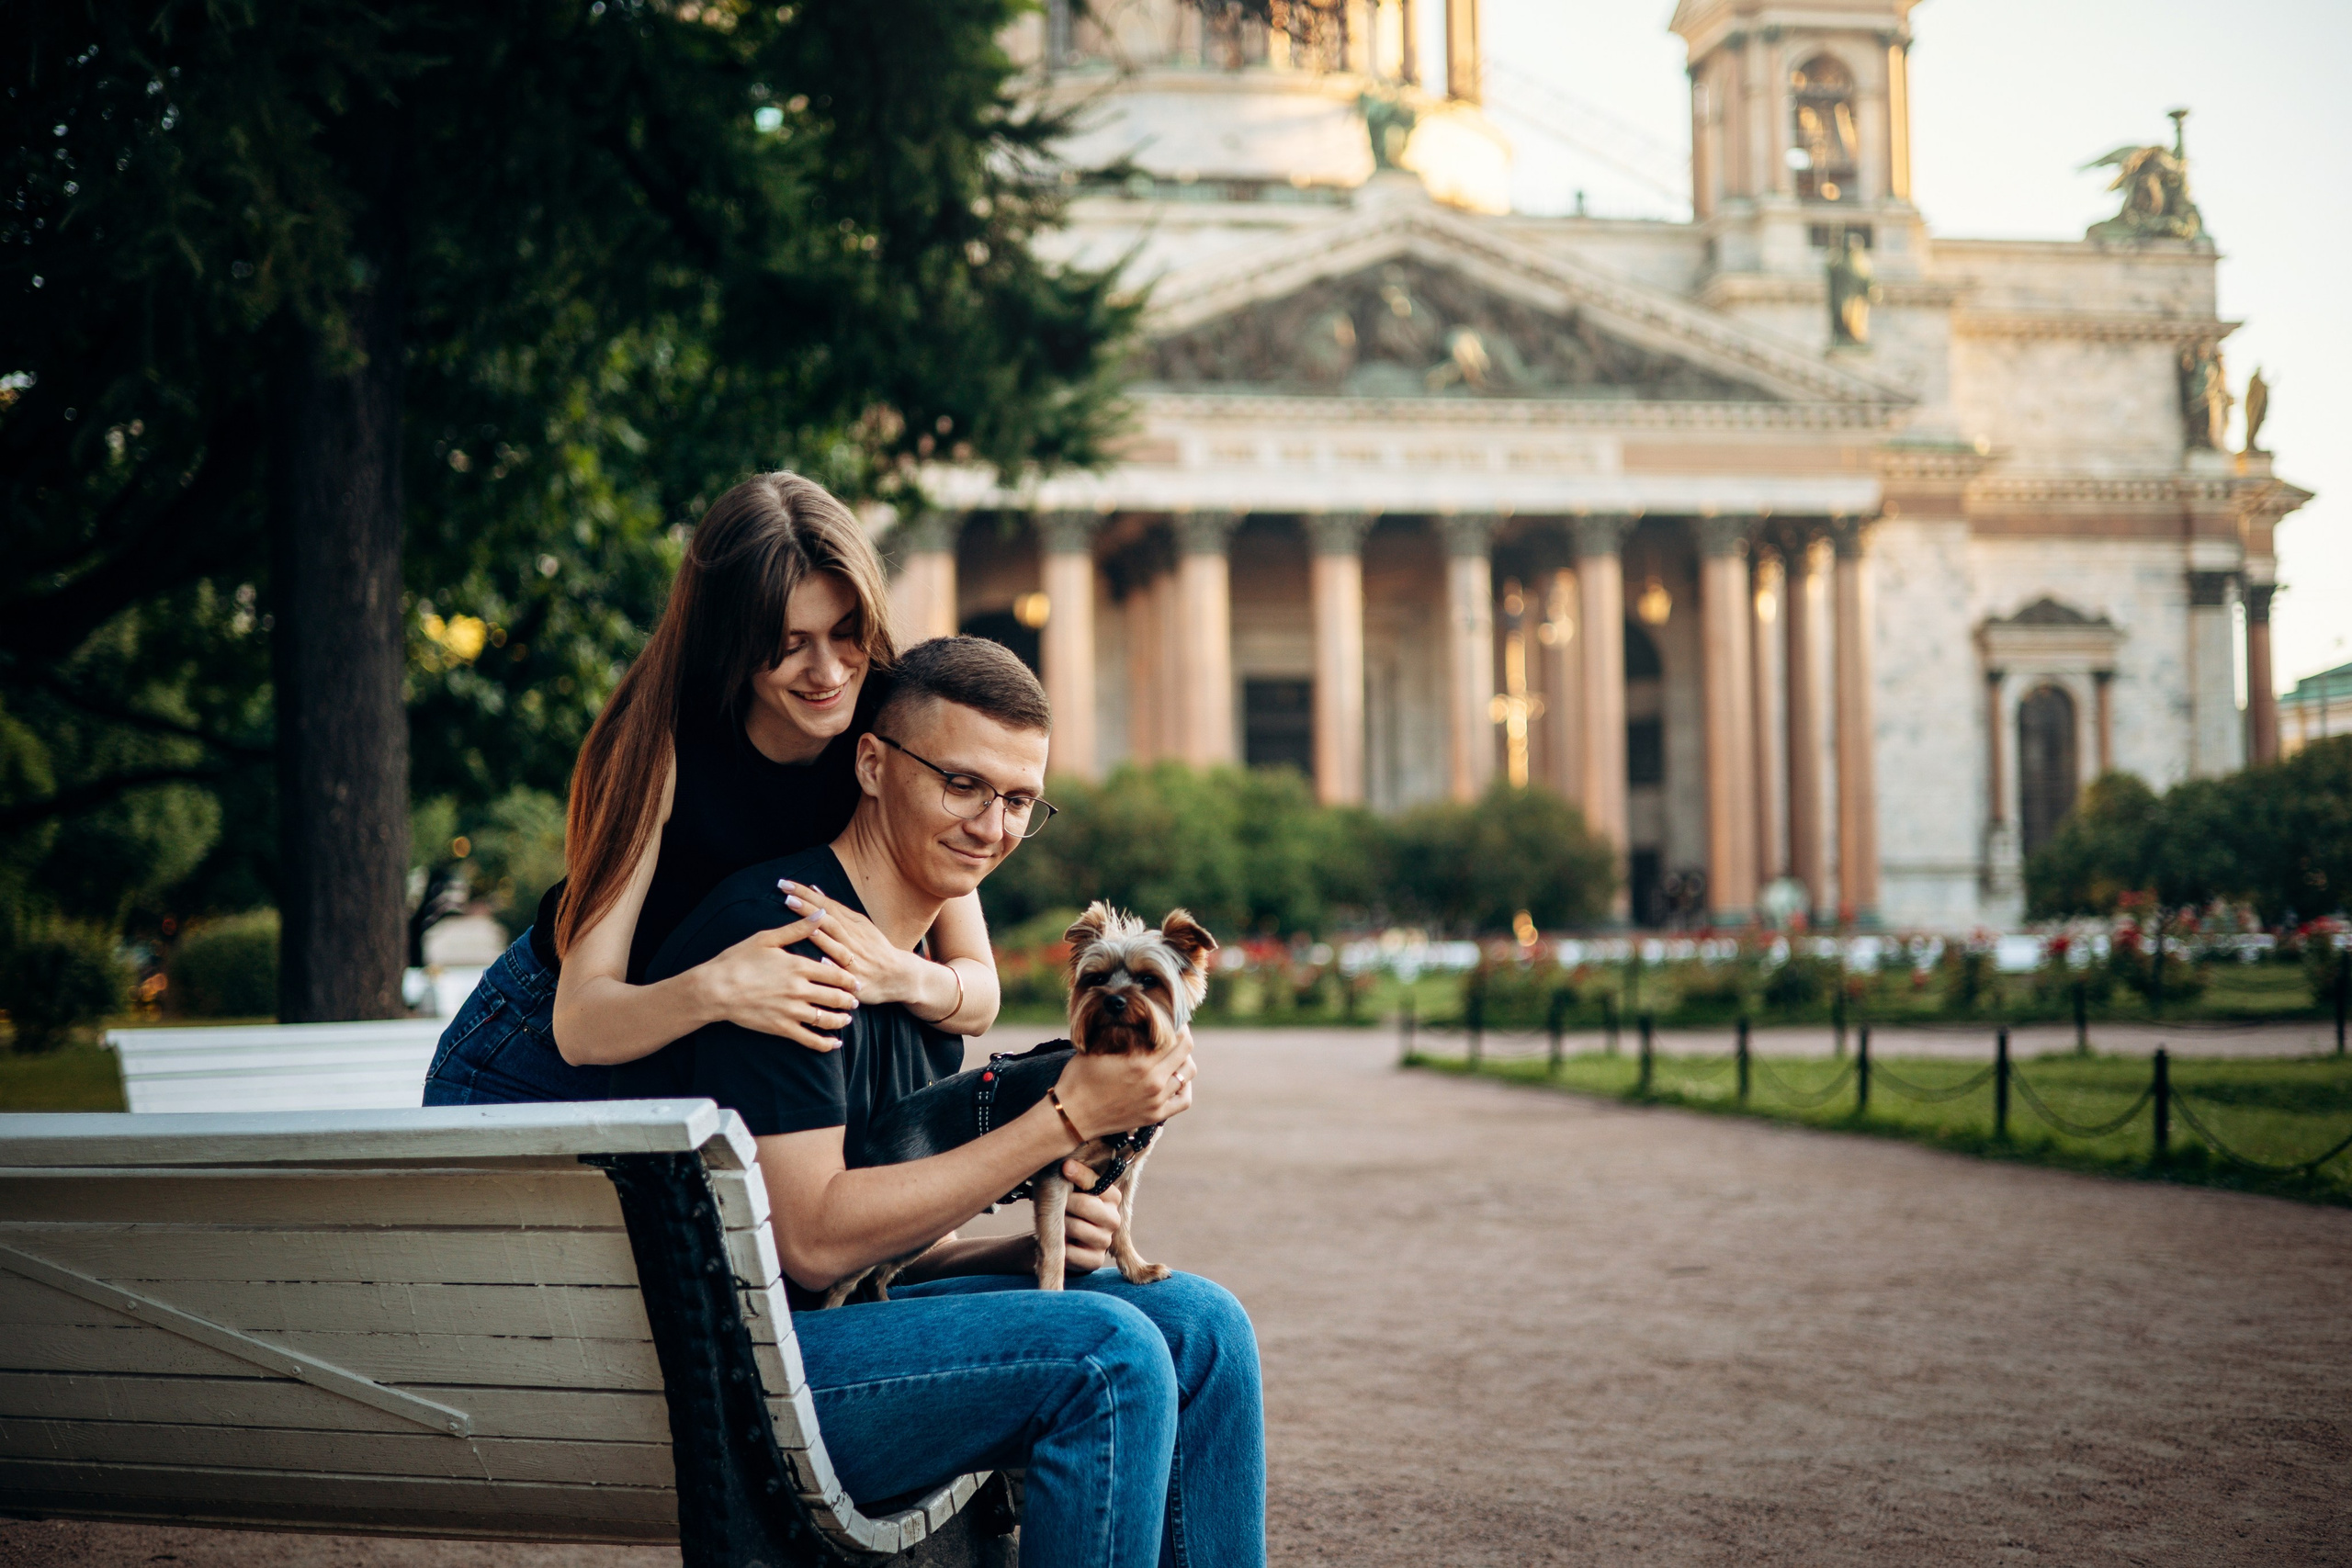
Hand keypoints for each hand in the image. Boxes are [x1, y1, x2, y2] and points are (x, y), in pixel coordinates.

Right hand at [693, 917, 860, 1051]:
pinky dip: (825, 1044)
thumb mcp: (768, 938)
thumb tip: (821, 912)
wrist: (715, 988)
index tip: (857, 980)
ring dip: (841, 1020)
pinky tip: (834, 1044)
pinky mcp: (781, 1028)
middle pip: (836, 997)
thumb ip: (798, 928)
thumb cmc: (738, 960)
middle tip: (856, 1000)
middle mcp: (799, 990)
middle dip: (850, 999)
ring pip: (827, 1019)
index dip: (850, 978)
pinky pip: (810, 1039)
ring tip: (847, 1019)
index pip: (836, 973)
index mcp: (799, 966)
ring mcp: (791, 1011)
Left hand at [779, 880, 937, 1009]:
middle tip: (787, 896)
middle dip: (808, 909)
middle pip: (828, 921)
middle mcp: (853, 939)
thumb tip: (814, 891)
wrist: (900, 976)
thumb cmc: (875, 949)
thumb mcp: (860, 926)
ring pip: (836, 945)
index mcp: (852, 925)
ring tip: (803, 926)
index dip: (806, 894)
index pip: (826, 905)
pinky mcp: (856, 979)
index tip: (786, 884)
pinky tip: (821, 961)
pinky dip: (833, 966)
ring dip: (819, 935)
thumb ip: (837, 910)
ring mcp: (855, 959)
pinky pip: (844, 973)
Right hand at [1054, 1028, 1194, 1140]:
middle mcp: (1154, 1081)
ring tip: (1174, 1054)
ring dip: (1184, 1060)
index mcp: (1140, 1062)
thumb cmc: (1079, 1078)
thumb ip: (1121, 1034)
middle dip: (1182, 1037)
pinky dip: (1185, 1087)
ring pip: (1188, 1074)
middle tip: (1175, 1032)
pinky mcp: (1155, 1116)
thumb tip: (1137, 1018)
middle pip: (1186, 1052)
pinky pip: (1184, 1100)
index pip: (1175, 1036)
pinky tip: (1177, 1080)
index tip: (1170, 1018)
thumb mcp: (1096, 1047)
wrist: (1071, 1116)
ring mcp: (1156, 1100)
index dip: (1175, 1024)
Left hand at [1056, 1160, 1121, 1274]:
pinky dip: (1060, 1246)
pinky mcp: (1095, 1260)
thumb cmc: (1067, 1206)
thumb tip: (1067, 1164)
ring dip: (1060, 1225)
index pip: (1097, 1182)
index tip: (1064, 1167)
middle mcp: (1114, 1219)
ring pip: (1075, 1227)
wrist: (1060, 1238)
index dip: (1078, 1175)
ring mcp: (1106, 1241)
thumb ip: (1074, 1174)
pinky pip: (1071, 1251)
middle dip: (1065, 1203)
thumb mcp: (1071, 1187)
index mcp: (1113, 1197)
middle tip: (1054, 1202)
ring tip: (1057, 1222)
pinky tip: (1060, 1241)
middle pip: (1085, 1205)